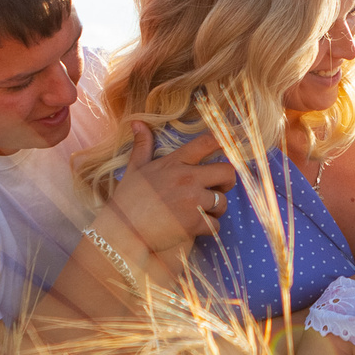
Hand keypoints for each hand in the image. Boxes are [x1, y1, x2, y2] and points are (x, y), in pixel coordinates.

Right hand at [109, 129, 236, 253]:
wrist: (121, 231)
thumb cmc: (127, 201)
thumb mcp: (134, 169)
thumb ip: (142, 146)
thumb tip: (137, 122)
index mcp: (174, 163)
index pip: (206, 143)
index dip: (224, 141)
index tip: (234, 143)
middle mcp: (186, 178)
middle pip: (227, 171)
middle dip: (228, 181)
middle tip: (220, 188)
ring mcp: (191, 201)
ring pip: (222, 202)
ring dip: (216, 209)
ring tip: (202, 212)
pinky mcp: (193, 223)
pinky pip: (215, 225)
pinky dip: (209, 228)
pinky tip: (196, 228)